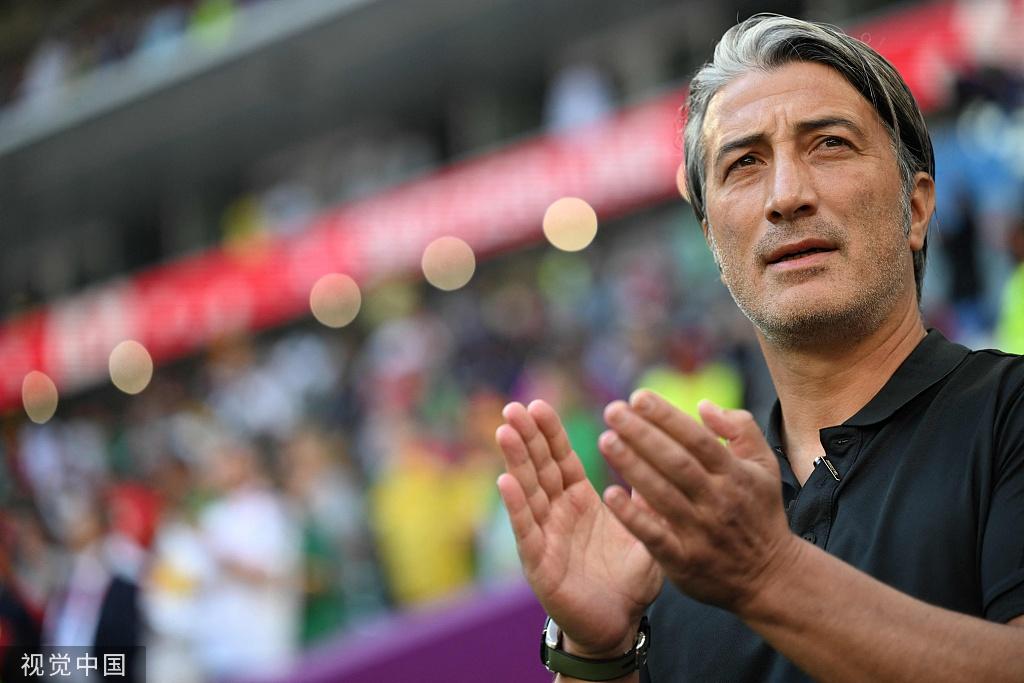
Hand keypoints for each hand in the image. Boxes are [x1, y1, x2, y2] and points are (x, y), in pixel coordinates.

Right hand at [495, 400, 662, 655]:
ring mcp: (545, 536)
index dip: (549, 433)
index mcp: (580, 501)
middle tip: (514, 407)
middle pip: (539, 468)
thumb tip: (661, 458)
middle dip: (527, 437)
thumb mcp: (646, 532)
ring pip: (527, 491)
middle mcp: (557, 513)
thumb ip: (647, 499)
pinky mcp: (539, 563)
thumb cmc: (630, 580)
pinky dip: (516, 506)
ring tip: (505, 431)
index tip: (538, 405)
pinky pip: (527, 530)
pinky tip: (506, 481)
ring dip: (516, 461)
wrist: (618, 624)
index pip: (562, 459)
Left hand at [598, 391, 801, 615]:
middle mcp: (717, 500)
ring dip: (632, 466)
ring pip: (662, 494)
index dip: (667, 416)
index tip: (638, 396)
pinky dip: (632, 516)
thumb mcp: (764, 466)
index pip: (697, 439)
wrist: (772, 578)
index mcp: (734, 474)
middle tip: (612, 411)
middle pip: (676, 462)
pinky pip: (655, 536)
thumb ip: (740, 428)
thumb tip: (703, 404)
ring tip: (606, 440)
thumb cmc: (760, 514)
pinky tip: (609, 494)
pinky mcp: (684, 561)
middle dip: (642, 434)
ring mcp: (700, 531)